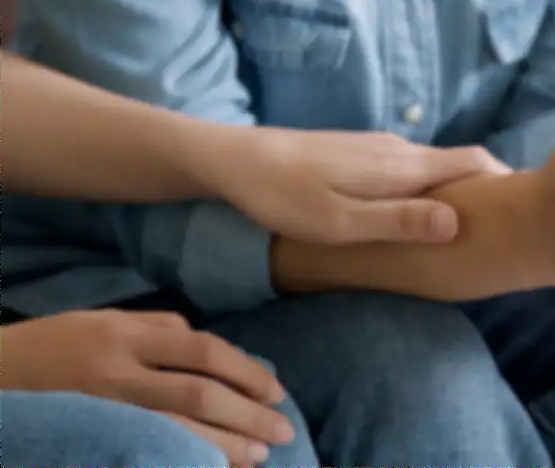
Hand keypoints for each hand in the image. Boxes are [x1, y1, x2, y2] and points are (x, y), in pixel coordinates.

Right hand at [3, 310, 292, 465]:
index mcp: (123, 334)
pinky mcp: (88, 438)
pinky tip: (211, 467)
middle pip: (198, 395)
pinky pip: (145, 453)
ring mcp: (98, 410)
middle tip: (283, 430)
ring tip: (259, 455)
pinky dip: (183, 460)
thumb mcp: (101, 321)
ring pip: (175, 432)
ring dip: (224, 446)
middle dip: (248, 415)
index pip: (203, 351)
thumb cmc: (50, 346)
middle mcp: (114, 372)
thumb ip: (157, 330)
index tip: (275, 392)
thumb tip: (211, 350)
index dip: (247, 372)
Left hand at [193, 127, 509, 244]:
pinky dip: (429, 185)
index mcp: (402, 165)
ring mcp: (380, 145)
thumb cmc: (286, 197)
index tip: (525, 208)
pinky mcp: (361, 150)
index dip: (504, 180)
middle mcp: (400, 148)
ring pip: (435, 165)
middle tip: (503, 224)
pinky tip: (416, 209)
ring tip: (466, 223)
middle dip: (487, 188)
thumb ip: (399, 221)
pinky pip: (412, 166)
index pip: (473, 161)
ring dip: (456, 188)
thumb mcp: (341, 221)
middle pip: (461, 162)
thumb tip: (457, 222)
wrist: (235, 158)